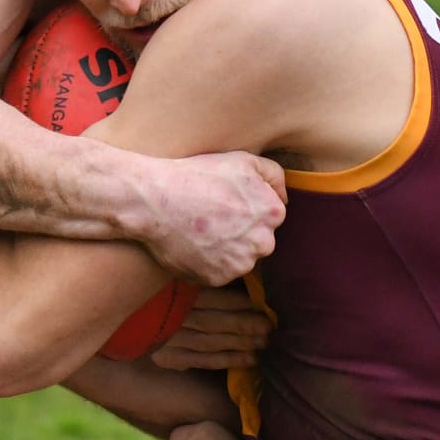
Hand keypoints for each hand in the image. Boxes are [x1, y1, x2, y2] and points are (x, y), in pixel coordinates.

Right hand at [140, 152, 286, 287]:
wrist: (155, 201)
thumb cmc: (197, 176)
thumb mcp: (242, 160)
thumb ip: (274, 175)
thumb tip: (284, 197)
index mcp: (273, 213)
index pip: (271, 217)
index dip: (248, 209)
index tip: (227, 203)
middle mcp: (263, 242)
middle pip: (259, 240)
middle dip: (242, 232)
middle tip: (214, 217)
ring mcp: (240, 264)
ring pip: (240, 258)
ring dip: (227, 249)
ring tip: (202, 230)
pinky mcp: (218, 279)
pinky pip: (220, 272)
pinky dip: (209, 262)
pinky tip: (194, 244)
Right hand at [150, 283, 272, 370]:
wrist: (120, 307)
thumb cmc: (156, 289)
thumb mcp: (173, 275)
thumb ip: (198, 277)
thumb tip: (240, 276)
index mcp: (175, 291)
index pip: (212, 298)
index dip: (239, 302)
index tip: (262, 303)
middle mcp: (172, 316)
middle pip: (214, 321)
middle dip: (244, 324)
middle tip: (269, 326)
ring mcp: (169, 339)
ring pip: (211, 342)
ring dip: (240, 344)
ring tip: (264, 343)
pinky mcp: (167, 357)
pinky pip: (202, 360)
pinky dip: (227, 360)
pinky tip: (249, 360)